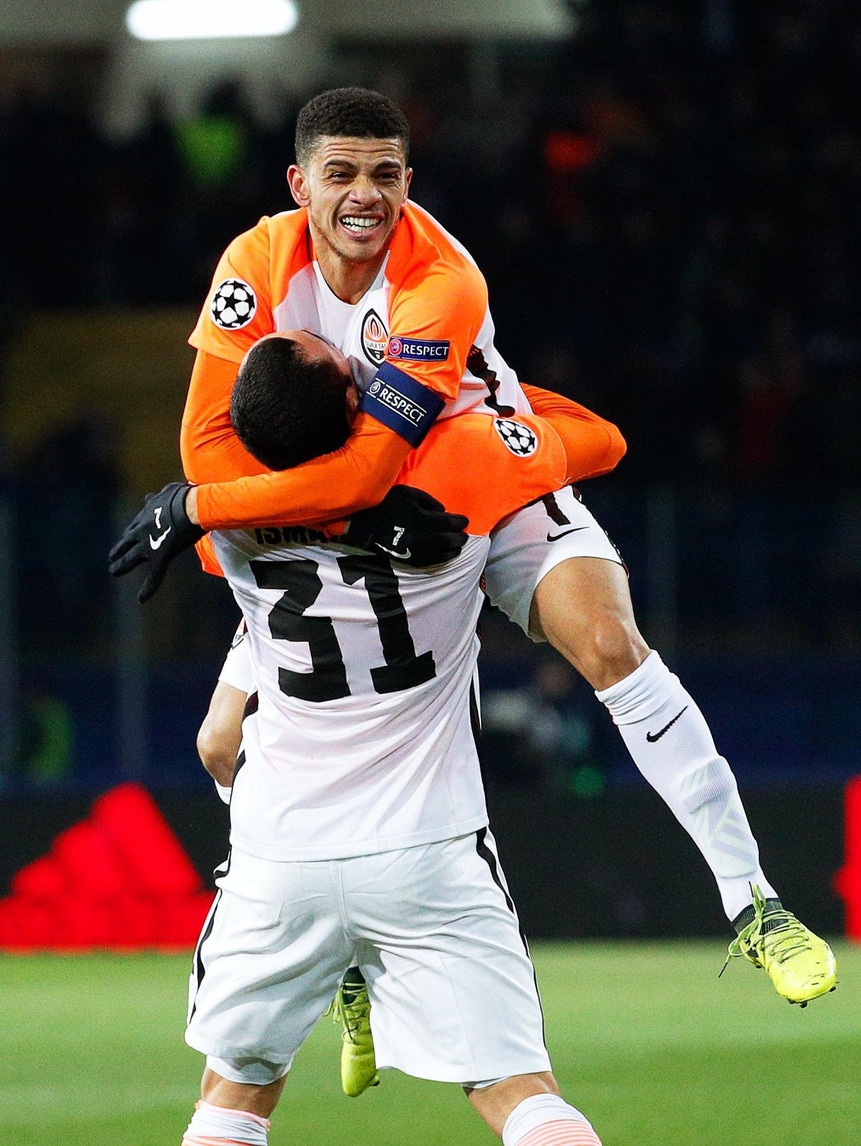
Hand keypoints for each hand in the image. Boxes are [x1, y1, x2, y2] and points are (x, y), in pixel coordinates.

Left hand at [109, 482, 203, 601]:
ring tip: (113, 572)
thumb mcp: (169, 493)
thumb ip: (159, 497)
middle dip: (118, 550)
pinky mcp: (161, 555)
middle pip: (126, 542)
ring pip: (131, 558)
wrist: (192, 506)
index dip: (130, 535)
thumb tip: (151, 495)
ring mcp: (149, 543)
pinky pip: (154, 574)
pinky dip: (148, 587)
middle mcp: (142, 530)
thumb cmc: (186, 496)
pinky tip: (141, 599)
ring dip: (121, 565)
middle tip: (111, 558)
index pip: (134, 527)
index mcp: (146, 515)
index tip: (127, 539)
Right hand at [343, 485, 468, 566]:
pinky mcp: (409, 559)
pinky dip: (442, 558)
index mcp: (423, 519)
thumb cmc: (387, 504)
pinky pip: (430, 561)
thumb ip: (428, 500)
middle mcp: (422, 537)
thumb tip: (442, 511)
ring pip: (441, 553)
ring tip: (459, 546)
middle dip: (459, 538)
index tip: (465, 521)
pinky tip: (447, 555)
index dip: (459, 522)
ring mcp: (416, 550)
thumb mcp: (407, 493)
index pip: (448, 523)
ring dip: (453, 550)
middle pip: (448, 540)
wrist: (364, 525)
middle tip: (464, 536)